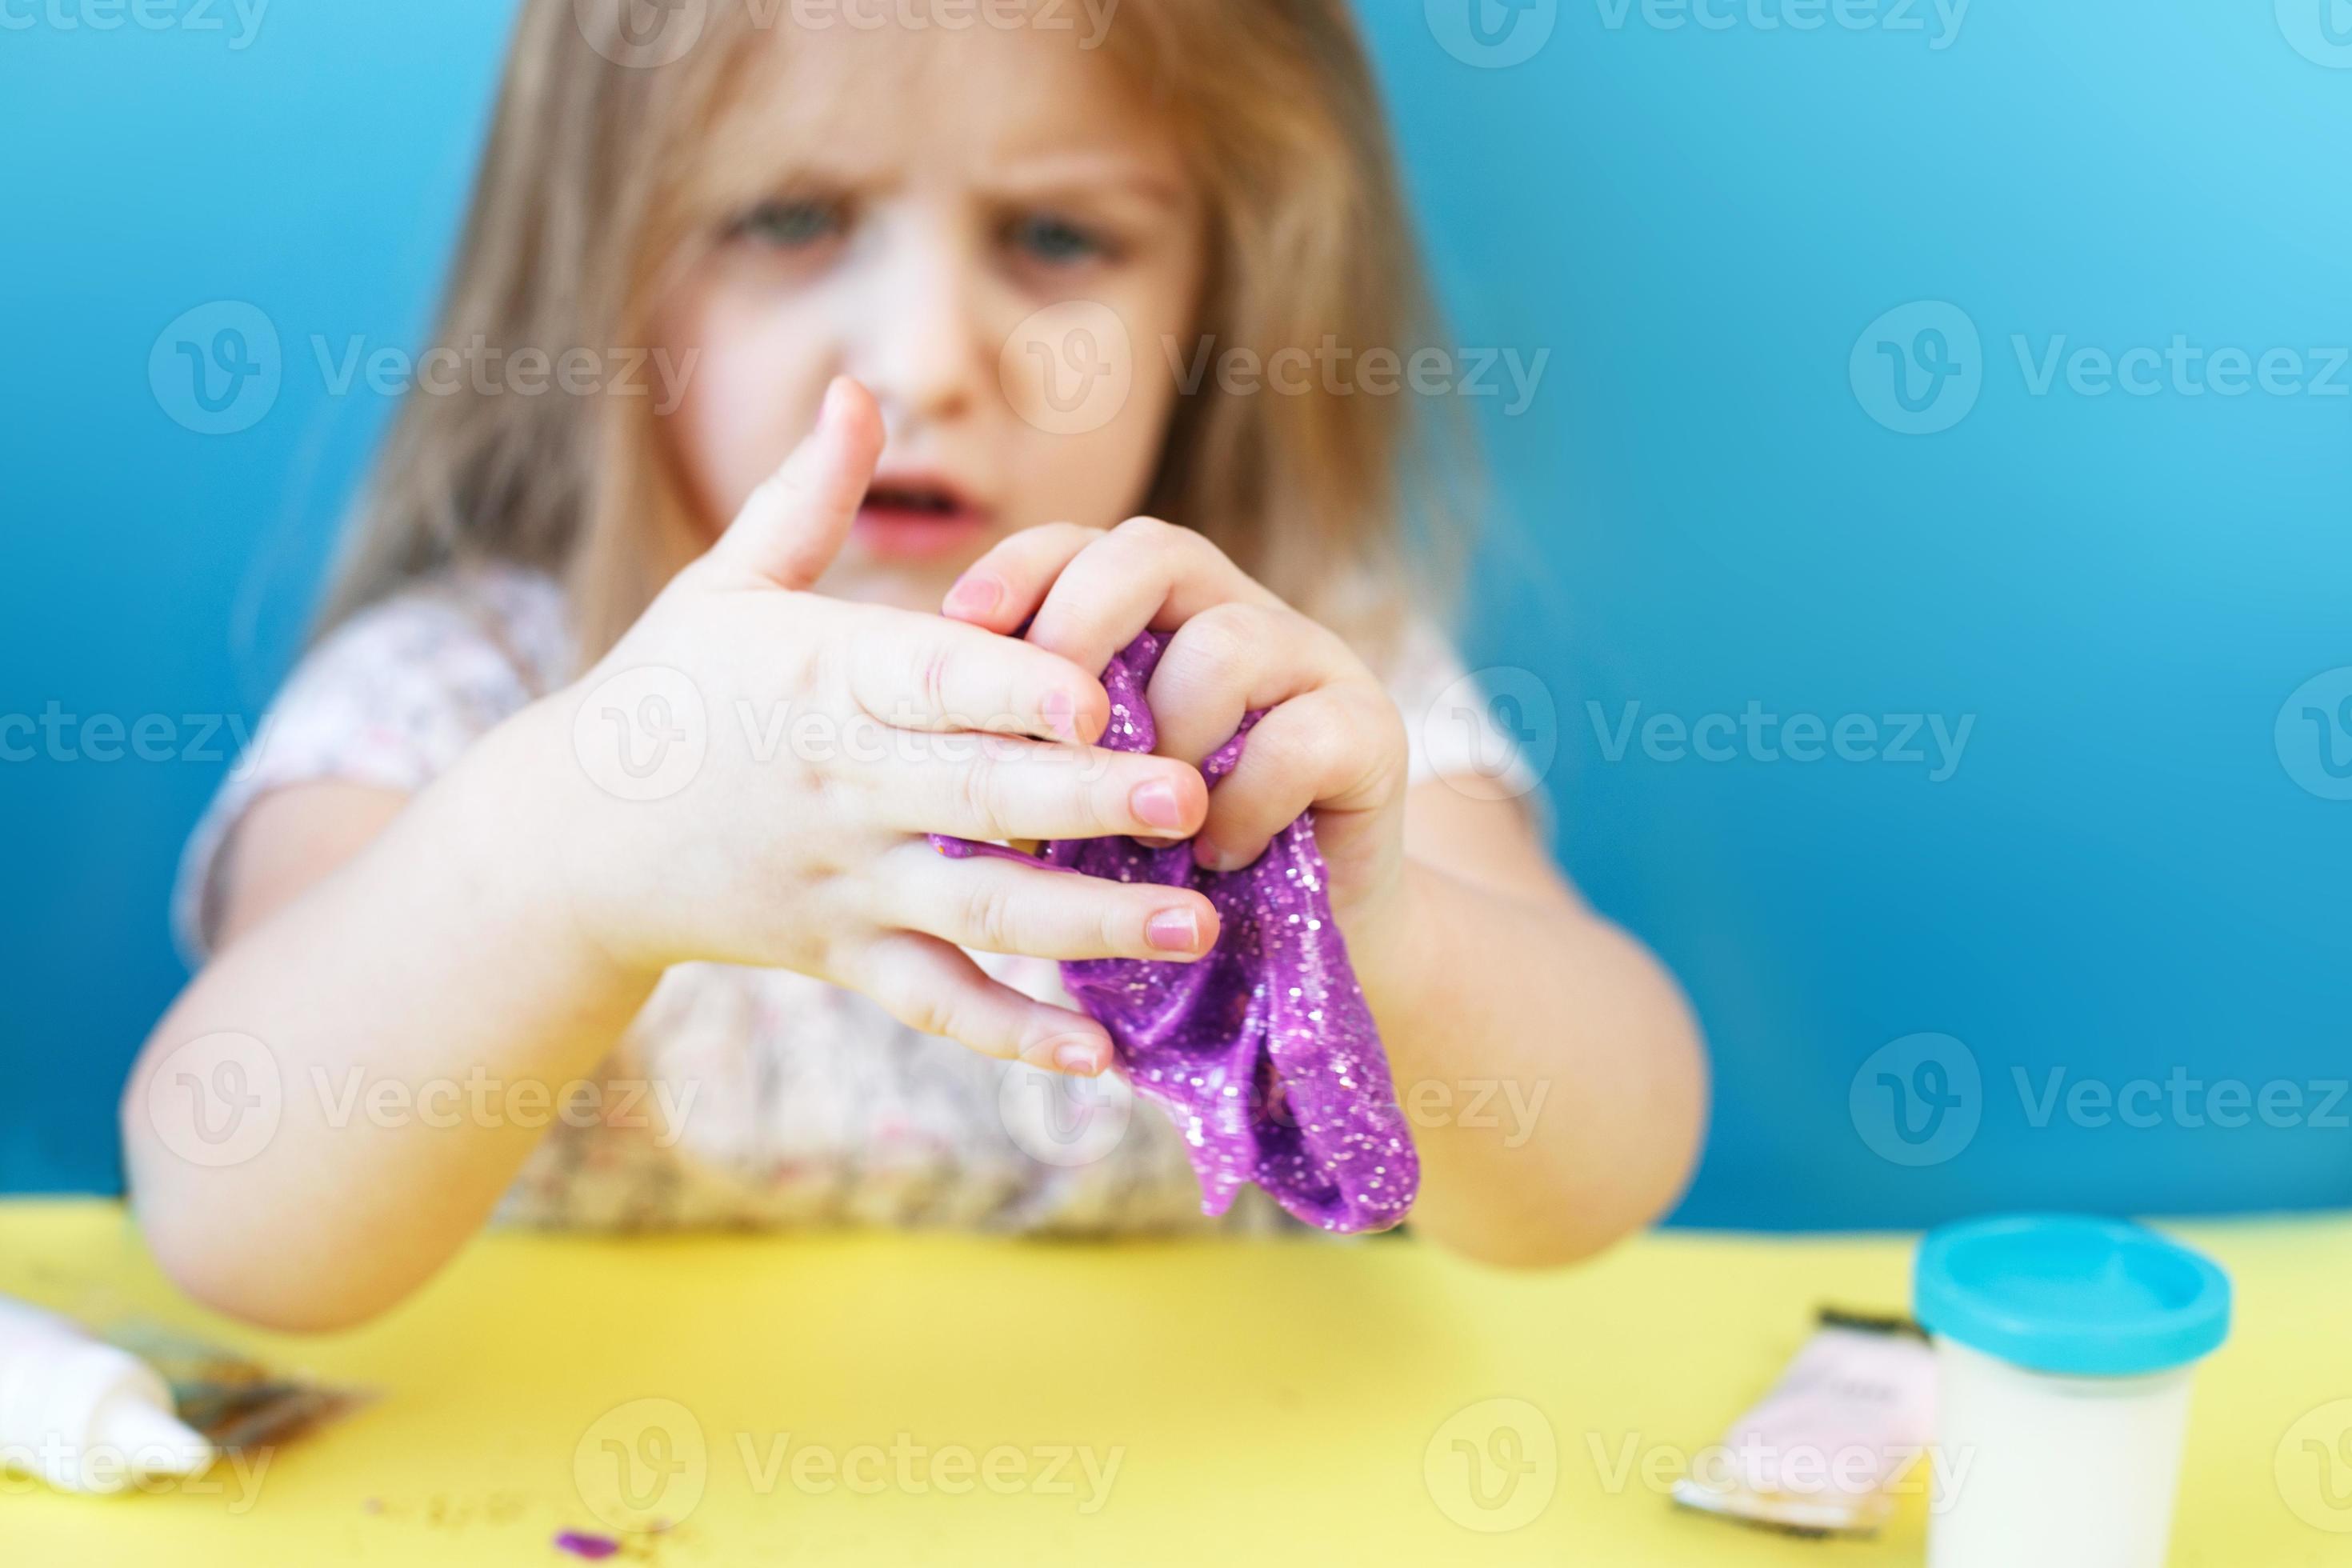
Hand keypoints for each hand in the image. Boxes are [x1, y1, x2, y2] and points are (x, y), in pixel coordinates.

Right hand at [534, 383, 1221, 1075]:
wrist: (572, 840)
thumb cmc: (671, 691)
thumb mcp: (725, 583)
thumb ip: (808, 495)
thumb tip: (857, 387)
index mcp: (822, 677)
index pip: (928, 681)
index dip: (1011, 688)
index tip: (1098, 693)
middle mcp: (840, 785)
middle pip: (978, 797)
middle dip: (1089, 801)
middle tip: (1196, 798)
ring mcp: (844, 880)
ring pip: (979, 908)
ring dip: (1091, 924)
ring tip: (1197, 927)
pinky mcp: (844, 954)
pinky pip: (937, 1001)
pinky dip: (1014, 1034)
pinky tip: (1101, 1058)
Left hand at [937, 516, 1412, 926]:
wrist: (1286, 949)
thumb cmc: (1156, 867)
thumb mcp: (1079, 799)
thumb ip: (1029, 746)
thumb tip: (929, 733)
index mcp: (1149, 613)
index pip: (1077, 546)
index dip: (1018, 569)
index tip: (961, 621)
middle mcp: (1231, 611)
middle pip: (1154, 554)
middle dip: (1086, 625)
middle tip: (1057, 725)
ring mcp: (1309, 662)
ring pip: (1225, 644)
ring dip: (1168, 739)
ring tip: (1141, 825)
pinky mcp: (1369, 729)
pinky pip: (1299, 737)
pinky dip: (1243, 802)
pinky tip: (1215, 855)